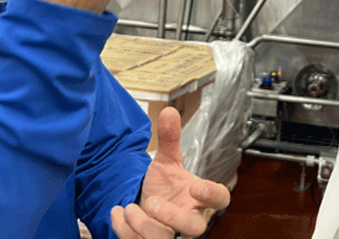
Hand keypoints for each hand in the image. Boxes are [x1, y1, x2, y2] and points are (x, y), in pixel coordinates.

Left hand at [111, 108, 230, 238]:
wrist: (150, 208)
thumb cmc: (166, 188)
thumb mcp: (167, 163)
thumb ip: (170, 140)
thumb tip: (169, 111)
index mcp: (201, 200)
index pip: (220, 200)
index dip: (212, 195)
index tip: (196, 187)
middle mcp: (190, 221)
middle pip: (194, 229)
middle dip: (172, 217)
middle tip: (152, 202)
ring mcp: (172, 235)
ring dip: (143, 226)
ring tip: (129, 209)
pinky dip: (125, 232)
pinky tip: (118, 214)